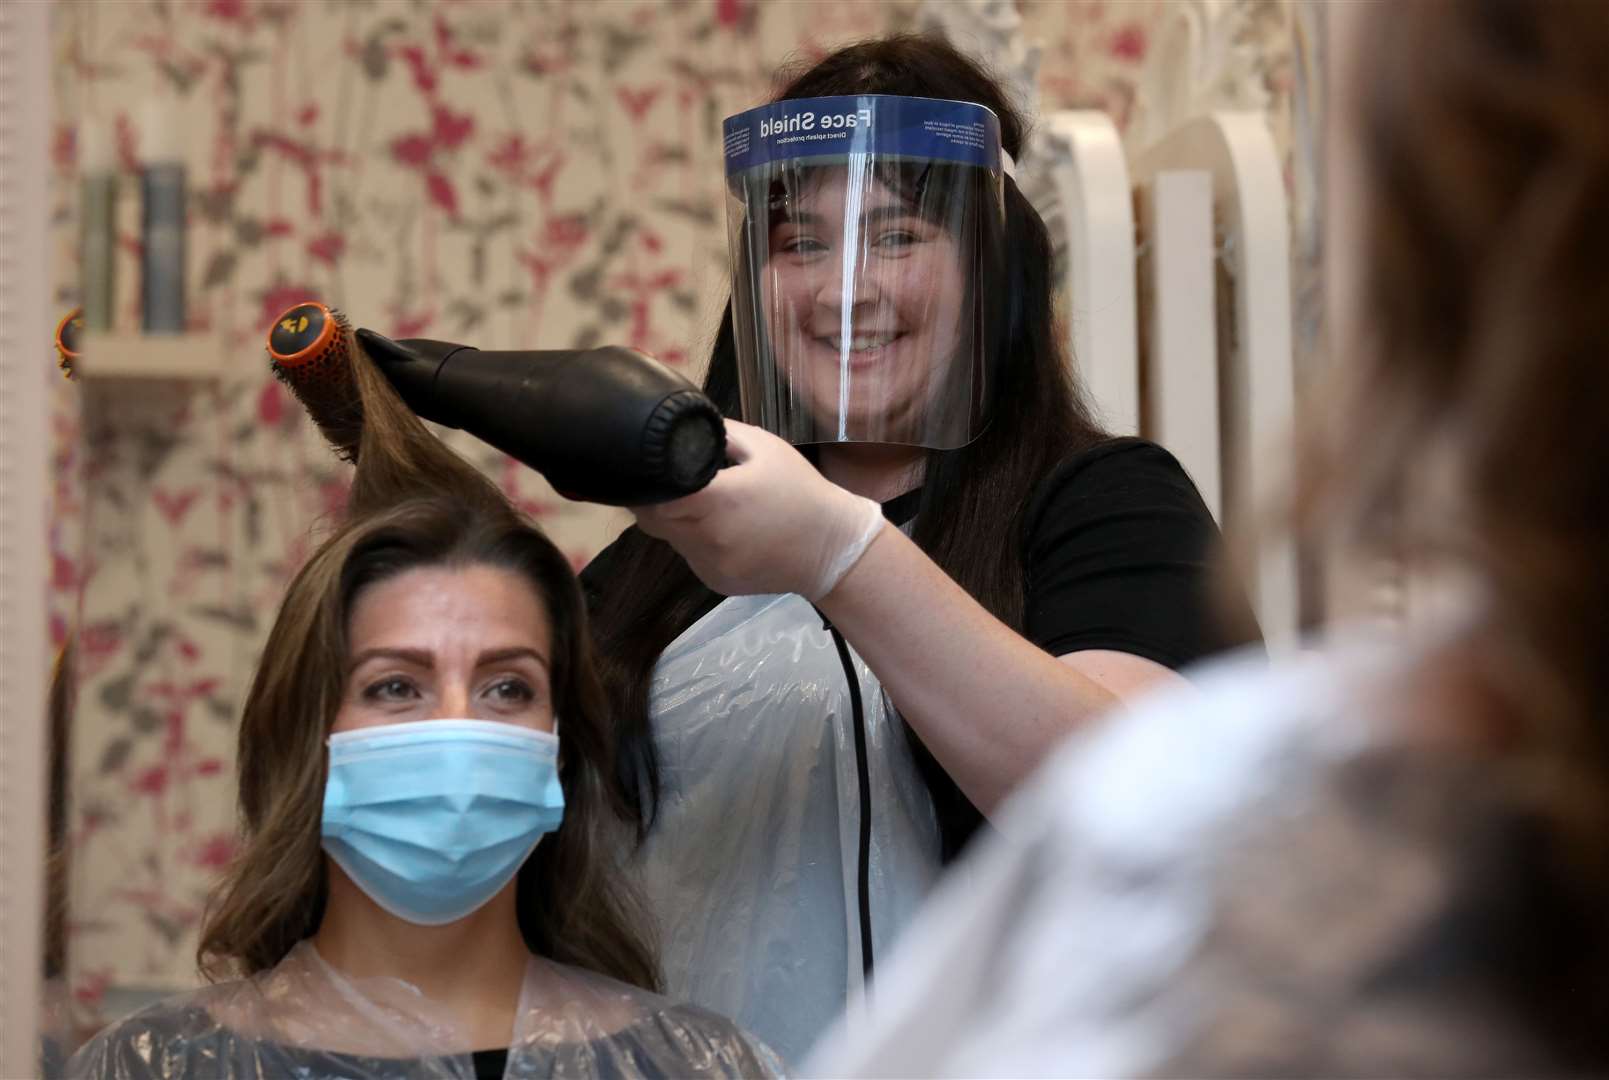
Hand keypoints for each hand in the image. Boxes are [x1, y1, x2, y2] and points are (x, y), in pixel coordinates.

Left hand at [631, 420, 885, 599]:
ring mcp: (711, 565)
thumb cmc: (800, 491)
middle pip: (655, 521)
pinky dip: (696, 543)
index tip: (651, 471)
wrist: (832, 547)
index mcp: (719, 501)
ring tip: (703, 507)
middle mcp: (709, 538)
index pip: (657, 498)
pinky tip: (721, 531)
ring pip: (673, 541)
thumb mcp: (765, 448)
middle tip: (671, 485)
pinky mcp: (717, 582)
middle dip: (657, 502)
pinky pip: (692, 558)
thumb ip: (721, 434)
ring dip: (677, 523)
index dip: (649, 485)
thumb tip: (683, 426)